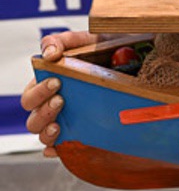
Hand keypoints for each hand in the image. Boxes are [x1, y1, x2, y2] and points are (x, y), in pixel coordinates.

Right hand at [21, 30, 93, 157]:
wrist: (135, 64)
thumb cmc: (104, 54)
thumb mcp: (86, 41)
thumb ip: (64, 40)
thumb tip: (50, 53)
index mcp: (49, 85)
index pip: (31, 94)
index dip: (38, 91)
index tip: (56, 81)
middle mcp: (54, 106)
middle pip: (33, 117)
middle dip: (43, 110)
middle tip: (61, 99)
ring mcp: (67, 122)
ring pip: (43, 134)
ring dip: (46, 131)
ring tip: (58, 125)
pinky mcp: (81, 136)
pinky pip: (62, 148)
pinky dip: (57, 150)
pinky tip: (60, 148)